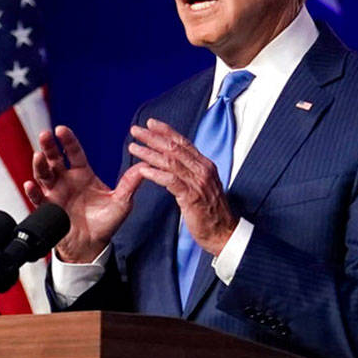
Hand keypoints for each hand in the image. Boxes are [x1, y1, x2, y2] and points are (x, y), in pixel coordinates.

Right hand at [23, 125, 145, 262]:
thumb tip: (144, 167)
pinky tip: (30, 185)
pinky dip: (32, 192)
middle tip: (45, 134)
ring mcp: (55, 193)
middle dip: (48, 146)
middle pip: (54, 158)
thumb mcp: (122, 202)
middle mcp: (66, 180)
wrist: (92, 246)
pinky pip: (38, 199)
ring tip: (38, 156)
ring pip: (43, 175)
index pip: (74, 152)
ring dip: (39, 165)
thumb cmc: (105, 222)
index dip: (67, 141)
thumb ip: (130, 184)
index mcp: (82, 174)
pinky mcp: (48, 209)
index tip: (61, 129)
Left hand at [127, 118, 238, 253]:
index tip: (150, 124)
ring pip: (170, 162)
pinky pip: (171, 181)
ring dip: (149, 153)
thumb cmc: (211, 212)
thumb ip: (191, 171)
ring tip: (133, 148)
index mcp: (205, 165)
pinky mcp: (192, 197)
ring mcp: (198, 183)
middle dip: (153, 137)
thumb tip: (176, 161)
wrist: (224, 233)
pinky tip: (143, 170)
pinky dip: (155, 174)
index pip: (183, 142)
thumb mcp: (202, 185)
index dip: (166, 131)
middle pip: (174, 148)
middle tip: (136, 130)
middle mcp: (202, 170)